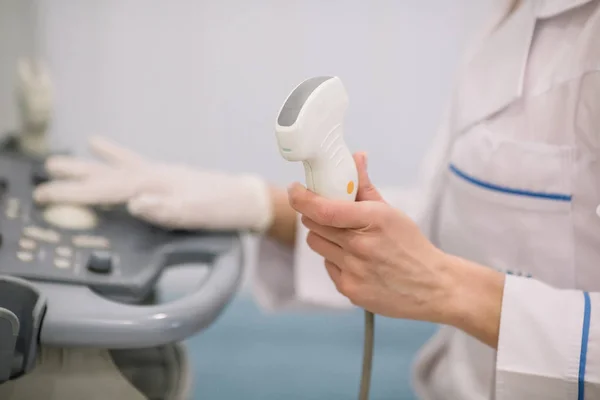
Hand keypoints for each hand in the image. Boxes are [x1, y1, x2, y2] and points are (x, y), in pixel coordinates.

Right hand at [33, 136, 272, 230]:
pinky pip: (133, 163)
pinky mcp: (167, 175)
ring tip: (65, 158)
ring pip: (115, 167)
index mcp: (154, 185)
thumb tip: (134, 203)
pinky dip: (115, 155)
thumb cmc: (221, 209)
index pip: (105, 190)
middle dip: (74, 175)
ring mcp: (159, 173)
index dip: (74, 193)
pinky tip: (105, 148)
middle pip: (105, 174)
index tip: (45, 195)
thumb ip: (164, 210)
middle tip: (45, 174)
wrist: (245, 199)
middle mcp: (152, 175)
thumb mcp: (195, 215)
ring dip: (89, 164)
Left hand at [287, 153, 455, 322]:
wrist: (432, 286)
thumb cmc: (410, 246)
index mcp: (373, 220)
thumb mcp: (390, 212)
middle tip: (327, 212)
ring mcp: (354, 270)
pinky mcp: (350, 289)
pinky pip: (327, 265)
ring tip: (345, 238)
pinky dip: (335, 259)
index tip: (295, 190)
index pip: (323, 209)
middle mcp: (360, 246)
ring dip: (324, 236)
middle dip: (315, 215)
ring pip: (316, 244)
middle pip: (313, 224)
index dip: (302, 198)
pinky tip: (356, 260)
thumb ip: (365, 186)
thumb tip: (357, 156)